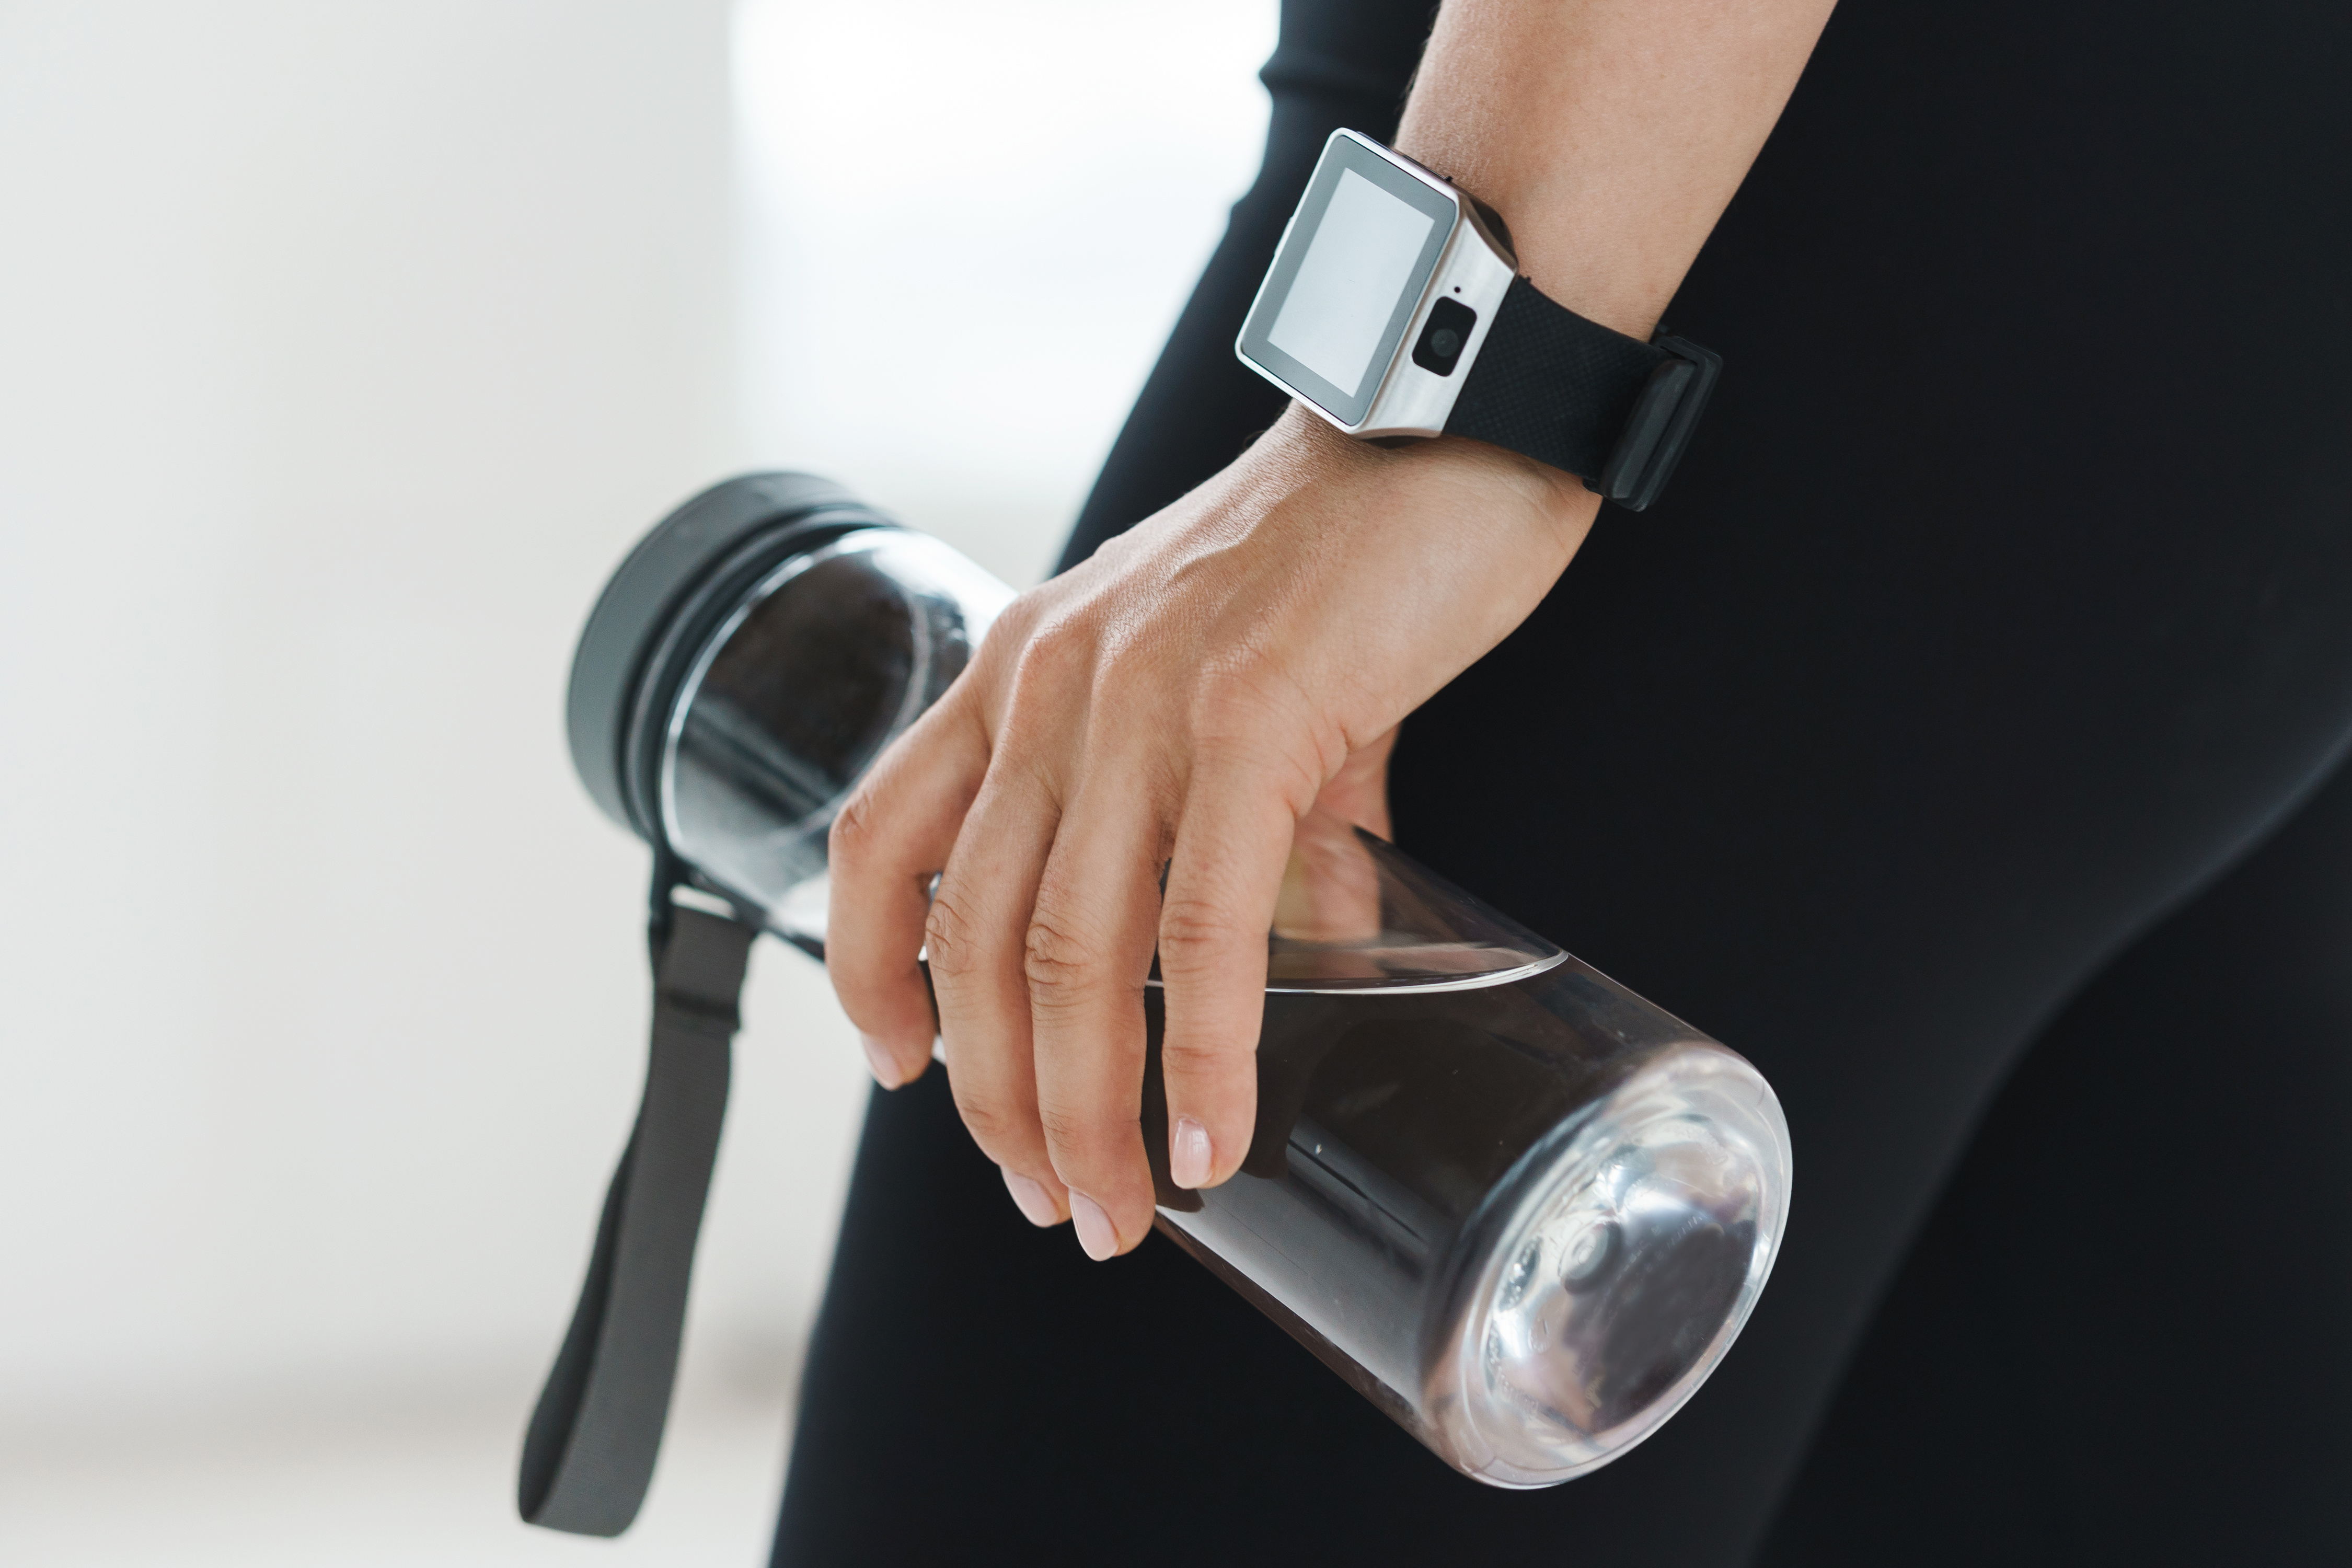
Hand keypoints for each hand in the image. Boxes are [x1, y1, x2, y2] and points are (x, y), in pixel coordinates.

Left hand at [824, 405, 1598, 1257]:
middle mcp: (1053, 682)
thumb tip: (1284, 957)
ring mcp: (1144, 699)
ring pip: (1069, 953)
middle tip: (1053, 1202)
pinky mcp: (1257, 719)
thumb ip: (1237, 822)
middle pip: (975, 938)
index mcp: (1025, 666)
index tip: (905, 1074)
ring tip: (1116, 1210)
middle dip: (1001, 1102)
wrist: (1447, 403)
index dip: (870, 972)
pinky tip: (1208, 1141)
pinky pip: (1203, 927)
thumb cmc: (1344, 547)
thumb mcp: (1236, 682)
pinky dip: (1198, 1056)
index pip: (883, 836)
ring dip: (1084, 1109)